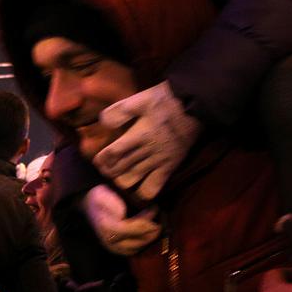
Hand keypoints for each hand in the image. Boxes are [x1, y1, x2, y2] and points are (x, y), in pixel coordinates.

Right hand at [84, 185, 159, 255]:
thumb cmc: (100, 198)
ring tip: (155, 224)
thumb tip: (123, 214)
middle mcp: (109, 241)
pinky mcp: (116, 250)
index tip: (155, 208)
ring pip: (138, 248)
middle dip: (151, 230)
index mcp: (108, 227)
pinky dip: (143, 242)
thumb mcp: (105, 195)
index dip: (147, 220)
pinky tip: (147, 232)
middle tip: (159, 217)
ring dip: (149, 237)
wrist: (90, 204)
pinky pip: (134, 250)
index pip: (134, 229)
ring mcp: (113, 247)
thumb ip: (114, 204)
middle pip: (138, 241)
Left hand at [94, 81, 200, 200]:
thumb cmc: (166, 101)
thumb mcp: (141, 99)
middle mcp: (147, 151)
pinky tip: (138, 187)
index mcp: (139, 134)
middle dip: (109, 170)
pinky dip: (142, 192)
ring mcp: (159, 161)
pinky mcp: (170, 167)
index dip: (103, 159)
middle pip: (121, 168)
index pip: (114, 152)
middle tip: (104, 169)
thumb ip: (121, 111)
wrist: (195, 106)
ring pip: (133, 180)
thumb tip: (103, 122)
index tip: (97, 160)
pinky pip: (153, 188)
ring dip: (121, 180)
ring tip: (118, 176)